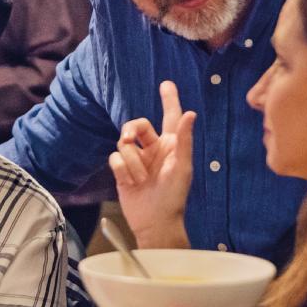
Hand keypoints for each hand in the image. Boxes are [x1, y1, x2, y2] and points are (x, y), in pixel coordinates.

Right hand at [108, 80, 195, 247]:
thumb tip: (190, 113)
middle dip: (132, 130)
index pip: (170, 117)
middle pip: (137, 125)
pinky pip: (115, 158)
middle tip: (129, 139)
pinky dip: (122, 170)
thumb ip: (184, 140)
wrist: (154, 222)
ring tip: (140, 179)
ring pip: (124, 143)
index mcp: (171, 145)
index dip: (169, 99)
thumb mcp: (182, 168)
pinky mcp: (122, 171)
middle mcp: (153, 149)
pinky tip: (131, 183)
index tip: (166, 84)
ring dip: (131, 162)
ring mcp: (137, 160)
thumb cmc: (173, 197)